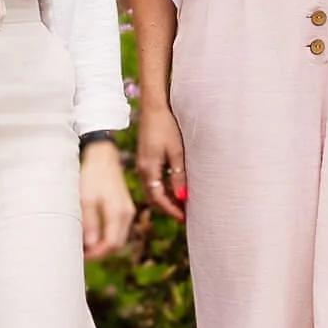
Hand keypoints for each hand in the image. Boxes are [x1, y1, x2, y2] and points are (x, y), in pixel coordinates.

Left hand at [79, 140, 136, 258]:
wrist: (103, 157)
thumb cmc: (92, 176)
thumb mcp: (86, 199)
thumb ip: (89, 223)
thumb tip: (91, 246)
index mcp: (118, 213)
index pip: (111, 244)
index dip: (97, 255)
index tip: (81, 257)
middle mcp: (127, 214)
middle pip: (117, 244)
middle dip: (100, 253)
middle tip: (80, 254)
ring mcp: (128, 211)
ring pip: (118, 238)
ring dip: (103, 245)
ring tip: (84, 245)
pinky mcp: (125, 208)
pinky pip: (118, 229)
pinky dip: (107, 236)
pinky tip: (92, 233)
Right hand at [135, 105, 187, 221]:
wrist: (154, 109)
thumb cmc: (167, 127)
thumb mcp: (177, 152)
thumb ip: (179, 175)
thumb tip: (183, 197)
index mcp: (149, 169)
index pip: (159, 199)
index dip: (171, 210)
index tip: (184, 218)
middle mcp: (142, 170)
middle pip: (153, 197)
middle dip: (168, 208)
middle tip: (185, 216)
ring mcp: (142, 165)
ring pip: (152, 190)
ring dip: (166, 199)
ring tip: (183, 205)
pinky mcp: (145, 160)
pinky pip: (152, 181)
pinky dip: (162, 189)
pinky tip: (175, 189)